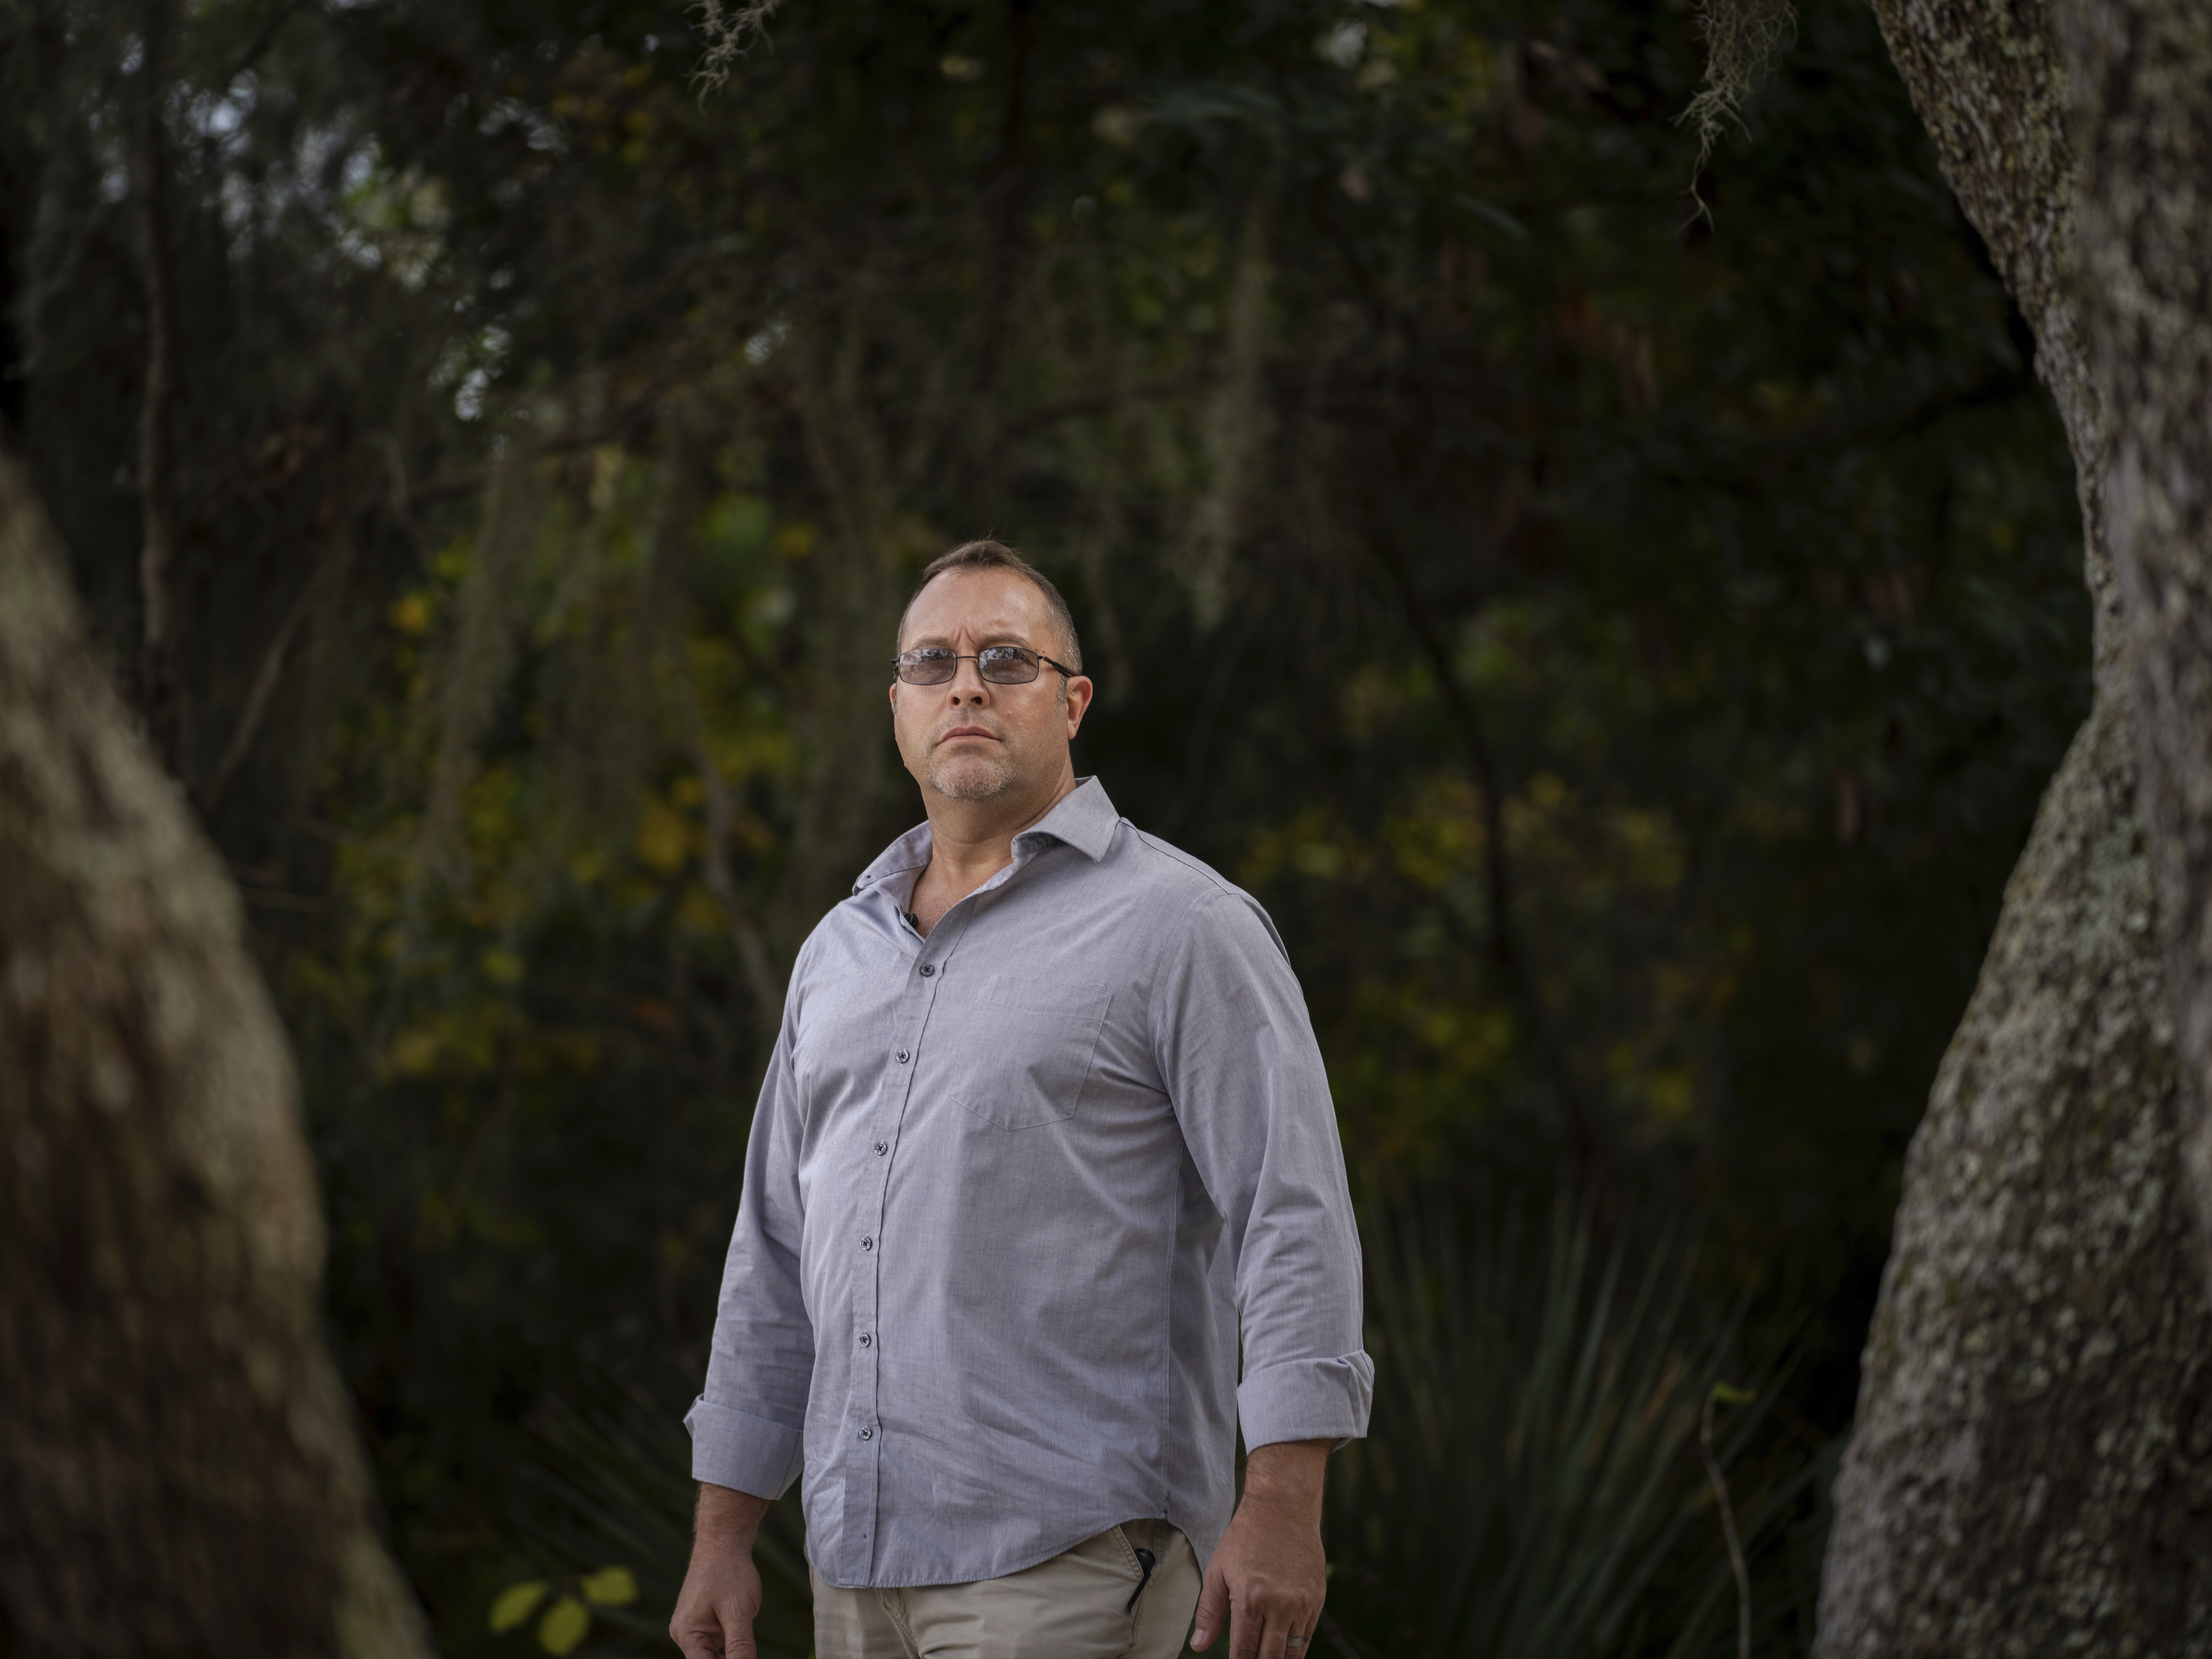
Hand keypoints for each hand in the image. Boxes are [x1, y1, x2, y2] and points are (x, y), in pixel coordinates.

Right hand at [670, 1483, 772, 1658]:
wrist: (724, 1541)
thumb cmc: (730, 1572)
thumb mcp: (738, 1612)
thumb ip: (740, 1646)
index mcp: (687, 1634)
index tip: (745, 1658)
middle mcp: (686, 1634)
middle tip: (747, 1651)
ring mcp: (694, 1627)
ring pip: (716, 1655)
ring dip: (732, 1654)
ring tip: (745, 1639)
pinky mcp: (704, 1621)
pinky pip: (718, 1643)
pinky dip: (732, 1645)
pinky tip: (744, 1638)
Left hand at [1191, 1439, 1329, 1658]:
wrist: (1283, 1506)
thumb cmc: (1245, 1537)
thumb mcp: (1217, 1570)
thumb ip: (1208, 1611)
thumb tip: (1198, 1645)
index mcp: (1250, 1600)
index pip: (1244, 1652)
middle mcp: (1279, 1606)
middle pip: (1270, 1658)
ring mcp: (1302, 1604)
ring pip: (1292, 1653)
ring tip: (1266, 1658)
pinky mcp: (1318, 1599)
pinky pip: (1307, 1636)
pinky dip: (1296, 1648)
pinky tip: (1284, 1650)